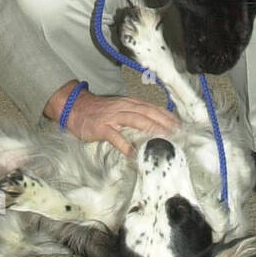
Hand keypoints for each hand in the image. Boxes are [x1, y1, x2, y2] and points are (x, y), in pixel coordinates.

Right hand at [46, 83, 176, 156]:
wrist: (75, 107)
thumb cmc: (99, 111)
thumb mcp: (119, 108)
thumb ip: (134, 114)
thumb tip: (153, 125)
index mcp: (130, 103)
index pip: (153, 107)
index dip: (167, 115)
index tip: (180, 125)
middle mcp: (124, 107)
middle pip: (148, 113)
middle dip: (165, 122)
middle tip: (177, 133)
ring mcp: (113, 117)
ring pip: (136, 121)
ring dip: (152, 129)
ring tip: (163, 139)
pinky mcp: (102, 127)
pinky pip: (116, 137)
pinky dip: (126, 145)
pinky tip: (134, 153)